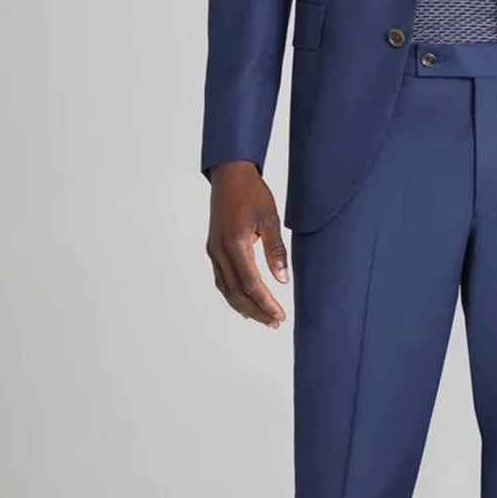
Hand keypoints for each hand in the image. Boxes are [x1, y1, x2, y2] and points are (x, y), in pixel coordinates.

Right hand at [205, 161, 289, 327]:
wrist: (230, 175)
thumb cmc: (252, 193)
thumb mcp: (270, 219)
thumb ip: (276, 251)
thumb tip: (282, 280)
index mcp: (235, 244)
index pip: (250, 284)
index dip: (265, 303)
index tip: (280, 315)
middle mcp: (220, 251)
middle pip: (236, 293)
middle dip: (256, 311)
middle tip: (275, 322)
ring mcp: (214, 251)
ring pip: (226, 289)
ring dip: (244, 307)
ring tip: (263, 318)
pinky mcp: (213, 249)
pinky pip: (221, 279)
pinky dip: (232, 295)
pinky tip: (244, 303)